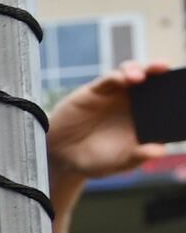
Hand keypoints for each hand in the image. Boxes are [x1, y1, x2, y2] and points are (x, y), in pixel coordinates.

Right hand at [52, 63, 167, 186]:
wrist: (60, 157)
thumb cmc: (94, 161)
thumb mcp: (118, 163)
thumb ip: (138, 156)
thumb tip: (161, 151)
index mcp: (145, 118)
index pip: (165, 100)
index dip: (175, 93)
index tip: (182, 91)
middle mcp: (134, 103)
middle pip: (153, 81)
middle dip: (162, 72)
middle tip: (167, 69)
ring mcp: (116, 95)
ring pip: (134, 73)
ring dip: (142, 70)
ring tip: (142, 77)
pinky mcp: (96, 90)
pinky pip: (111, 78)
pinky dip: (119, 75)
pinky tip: (125, 79)